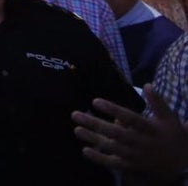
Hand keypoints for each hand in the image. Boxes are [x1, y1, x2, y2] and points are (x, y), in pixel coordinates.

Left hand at [71, 85, 187, 177]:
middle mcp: (142, 143)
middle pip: (115, 133)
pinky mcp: (133, 167)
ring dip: (93, 139)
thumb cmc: (173, 136)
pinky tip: (85, 150)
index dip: (113, 109)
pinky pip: (114, 163)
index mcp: (151, 129)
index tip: (95, 101)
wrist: (185, 165)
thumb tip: (148, 84)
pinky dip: (100, 159)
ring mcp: (137, 156)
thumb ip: (157, 102)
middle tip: (75, 115)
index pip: (130, 118)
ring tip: (76, 130)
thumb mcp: (170, 118)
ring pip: (112, 147)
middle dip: (95, 124)